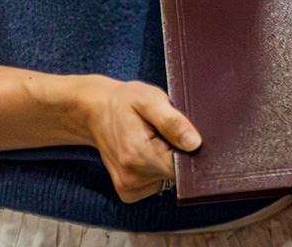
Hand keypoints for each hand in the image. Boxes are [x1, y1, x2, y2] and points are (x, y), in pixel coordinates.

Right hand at [77, 76, 200, 202]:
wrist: (97, 112)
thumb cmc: (125, 102)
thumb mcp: (150, 99)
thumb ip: (172, 121)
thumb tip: (194, 144)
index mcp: (138, 154)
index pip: (181, 167)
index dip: (191, 151)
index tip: (187, 134)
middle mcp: (131, 177)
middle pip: (175, 173)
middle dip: (178, 153)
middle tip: (166, 130)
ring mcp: (128, 188)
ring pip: (167, 178)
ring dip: (167, 159)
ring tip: (155, 138)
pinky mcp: (128, 192)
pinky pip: (156, 183)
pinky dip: (157, 168)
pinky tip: (148, 151)